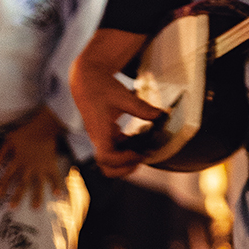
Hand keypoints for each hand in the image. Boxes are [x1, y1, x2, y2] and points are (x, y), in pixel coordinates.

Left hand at [0, 106, 65, 209]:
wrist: (43, 128)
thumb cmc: (26, 132)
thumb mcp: (10, 140)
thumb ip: (1, 152)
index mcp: (18, 161)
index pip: (8, 176)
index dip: (2, 185)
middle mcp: (29, 167)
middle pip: (22, 184)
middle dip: (17, 196)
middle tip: (12, 208)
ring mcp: (40, 167)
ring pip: (38, 184)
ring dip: (37, 196)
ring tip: (36, 207)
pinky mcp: (50, 165)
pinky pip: (54, 177)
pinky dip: (56, 185)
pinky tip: (58, 195)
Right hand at [70, 29, 165, 176]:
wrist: (87, 80)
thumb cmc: (101, 87)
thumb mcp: (123, 95)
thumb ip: (141, 107)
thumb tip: (161, 115)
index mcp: (100, 131)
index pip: (106, 157)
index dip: (122, 160)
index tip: (137, 152)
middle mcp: (99, 138)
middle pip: (107, 168)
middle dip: (125, 168)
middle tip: (142, 157)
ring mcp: (102, 138)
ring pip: (112, 161)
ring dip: (128, 160)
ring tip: (145, 150)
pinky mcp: (106, 134)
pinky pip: (115, 150)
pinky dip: (127, 150)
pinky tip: (139, 140)